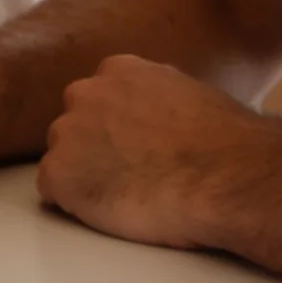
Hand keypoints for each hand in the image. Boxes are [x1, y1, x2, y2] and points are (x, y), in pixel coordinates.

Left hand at [37, 54, 271, 249]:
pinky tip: (115, 211)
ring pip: (64, 160)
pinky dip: (77, 206)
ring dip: (86, 178)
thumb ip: (157, 100)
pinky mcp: (58, 174)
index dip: (117, 132)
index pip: (100, 101)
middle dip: (96, 151)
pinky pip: (55, 193)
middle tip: (133, 177)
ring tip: (129, 197)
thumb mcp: (189, 96)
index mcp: (118, 71)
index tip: (138, 151)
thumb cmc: (225, 144)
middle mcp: (84, 93)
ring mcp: (66, 132)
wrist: (225, 175)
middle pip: (76, 128)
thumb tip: (162, 120)